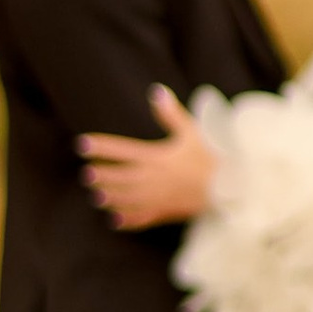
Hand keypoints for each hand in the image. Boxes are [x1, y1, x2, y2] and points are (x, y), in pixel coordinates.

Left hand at [80, 87, 218, 229]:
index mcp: (156, 157)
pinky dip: (127, 220)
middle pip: (119, 177)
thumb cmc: (211, 158)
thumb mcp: (192, 132)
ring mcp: (157, 198)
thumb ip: (171, 114)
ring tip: (95, 196)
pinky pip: (142, 218)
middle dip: (101, 175)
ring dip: (110, 197)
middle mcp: (152, 178)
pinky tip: (114, 221)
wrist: (230, 188)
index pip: (121, 150)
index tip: (82, 144)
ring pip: (126, 199)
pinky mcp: (166, 212)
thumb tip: (157, 91)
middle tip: (86, 174)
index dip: (101, 147)